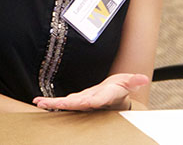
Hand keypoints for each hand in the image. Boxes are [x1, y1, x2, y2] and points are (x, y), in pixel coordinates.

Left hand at [32, 73, 148, 110]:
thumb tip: (143, 78)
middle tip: (48, 103)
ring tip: (39, 103)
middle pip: (75, 104)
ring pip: (66, 104)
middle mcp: (91, 102)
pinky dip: (51, 103)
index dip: (88, 100)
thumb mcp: (128, 83)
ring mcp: (82, 102)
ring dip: (52, 104)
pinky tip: (39, 102)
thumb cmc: (121, 91)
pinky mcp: (76, 101)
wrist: (115, 99)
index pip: (95, 99)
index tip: (81, 101)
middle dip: (62, 104)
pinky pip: (62, 102)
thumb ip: (134, 81)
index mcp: (103, 98)